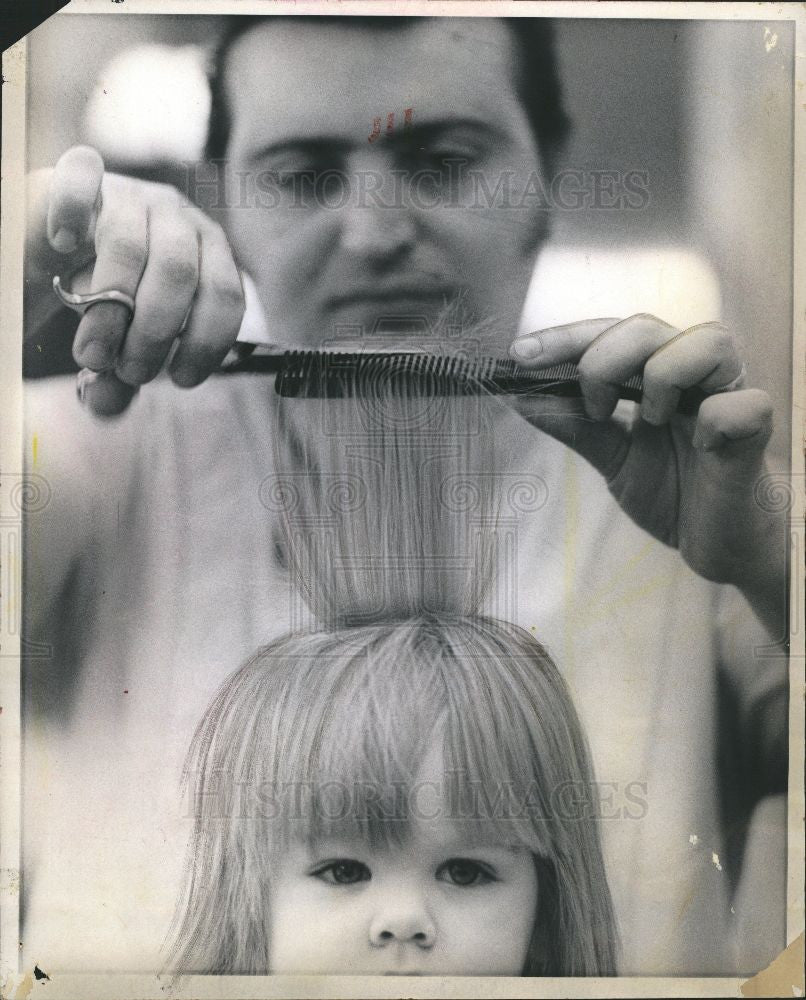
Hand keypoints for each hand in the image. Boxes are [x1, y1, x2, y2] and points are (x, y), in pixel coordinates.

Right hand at [26, 146, 244, 414]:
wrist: (54, 244)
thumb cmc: (102, 298)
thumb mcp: (121, 343)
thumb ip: (120, 374)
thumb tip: (106, 402)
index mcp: (206, 253)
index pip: (226, 294)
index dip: (207, 342)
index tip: (180, 378)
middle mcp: (176, 217)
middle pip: (178, 273)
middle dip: (155, 334)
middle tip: (131, 371)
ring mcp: (129, 192)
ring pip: (128, 245)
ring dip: (109, 310)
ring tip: (92, 354)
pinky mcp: (81, 175)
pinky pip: (82, 175)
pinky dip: (70, 213)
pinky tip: (62, 247)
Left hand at [509, 315, 782, 634]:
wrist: (718, 546)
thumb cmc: (672, 493)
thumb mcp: (611, 459)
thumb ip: (573, 426)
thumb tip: (518, 396)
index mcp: (656, 372)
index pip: (607, 332)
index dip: (564, 338)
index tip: (520, 356)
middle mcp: (693, 372)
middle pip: (647, 325)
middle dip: (603, 360)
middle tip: (594, 407)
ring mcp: (729, 394)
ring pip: (707, 341)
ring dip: (663, 377)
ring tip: (653, 422)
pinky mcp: (758, 429)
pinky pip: (742, 405)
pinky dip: (714, 421)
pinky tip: (701, 447)